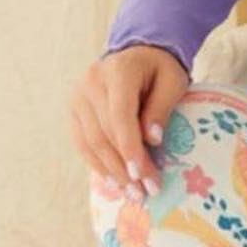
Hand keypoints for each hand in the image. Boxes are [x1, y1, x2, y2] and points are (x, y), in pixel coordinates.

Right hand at [70, 44, 190, 199]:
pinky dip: (98, 165)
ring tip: (132, 194)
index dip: (129, 148)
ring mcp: (78, 97)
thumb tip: (152, 140)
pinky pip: (83, 143)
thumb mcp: (172, 81)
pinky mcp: (74, 111)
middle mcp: (91, 83)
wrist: (137, 53)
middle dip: (124, 167)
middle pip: (104, 133)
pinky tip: (114, 182)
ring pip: (91, 142)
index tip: (142, 175)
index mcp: (117, 71)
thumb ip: (161, 107)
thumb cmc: (160, 68)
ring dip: (111, 172)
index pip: (119, 115)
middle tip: (145, 193)